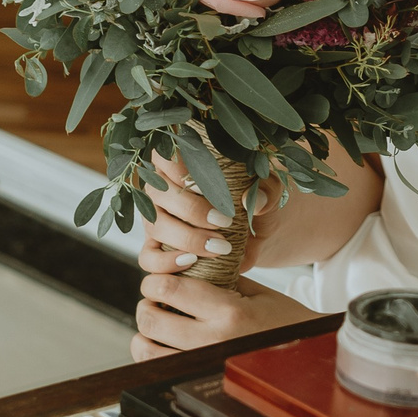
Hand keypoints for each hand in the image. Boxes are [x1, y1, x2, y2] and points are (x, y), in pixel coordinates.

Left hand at [132, 272, 313, 362]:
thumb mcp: (256, 291)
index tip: (158, 279)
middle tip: (155, 299)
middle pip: (151, 320)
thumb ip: (218, 280)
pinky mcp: (202, 379)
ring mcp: (206, 364)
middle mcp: (214, 341)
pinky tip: (165, 343)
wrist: (306, 355)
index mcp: (229, 312)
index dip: (154, 281)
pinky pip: (160, 370)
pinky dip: (154, 355)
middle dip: (147, 305)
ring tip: (159, 322)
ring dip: (145, 334)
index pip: (169, 289)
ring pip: (147, 351)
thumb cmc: (285, 321)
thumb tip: (181, 271)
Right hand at [137, 153, 287, 278]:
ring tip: (220, 247)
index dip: (179, 167)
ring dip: (187, 237)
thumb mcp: (269, 190)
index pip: (164, 153)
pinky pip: (148, 258)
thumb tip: (253, 201)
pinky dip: (166, 262)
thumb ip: (267, 189)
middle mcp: (162, 188)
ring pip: (155, 225)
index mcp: (182, 162)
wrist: (258, 232)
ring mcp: (156, 219)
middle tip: (224, 222)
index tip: (205, 184)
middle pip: (159, 193)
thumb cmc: (256, 200)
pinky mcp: (157, 248)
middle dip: (192, 210)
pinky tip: (192, 261)